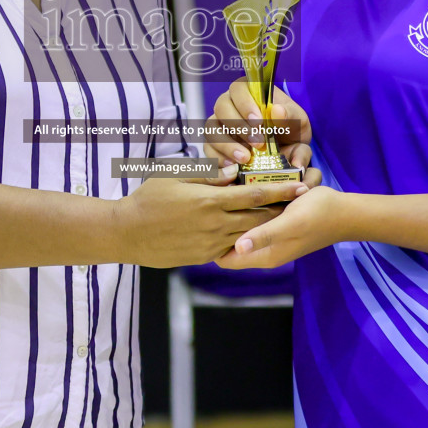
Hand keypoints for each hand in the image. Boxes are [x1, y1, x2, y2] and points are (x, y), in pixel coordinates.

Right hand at [112, 168, 307, 267]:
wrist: (126, 234)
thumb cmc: (147, 199)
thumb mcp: (174, 176)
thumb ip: (206, 174)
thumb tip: (233, 170)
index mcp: (210, 200)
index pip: (254, 194)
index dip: (280, 190)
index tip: (300, 186)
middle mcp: (215, 224)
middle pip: (260, 218)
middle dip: (281, 210)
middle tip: (299, 203)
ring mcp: (211, 244)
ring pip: (250, 235)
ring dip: (267, 226)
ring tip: (282, 217)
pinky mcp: (204, 257)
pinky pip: (232, 248)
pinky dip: (246, 240)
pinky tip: (253, 233)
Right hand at [204, 78, 312, 172]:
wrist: (288, 153)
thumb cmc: (291, 130)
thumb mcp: (298, 121)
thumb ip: (291, 115)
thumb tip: (277, 111)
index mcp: (249, 92)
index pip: (238, 88)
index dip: (245, 103)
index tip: (258, 121)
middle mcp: (230, 105)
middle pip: (221, 108)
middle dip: (238, 126)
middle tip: (257, 143)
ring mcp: (220, 125)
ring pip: (212, 129)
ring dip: (227, 144)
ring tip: (245, 158)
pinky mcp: (215, 146)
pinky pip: (209, 150)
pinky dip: (219, 158)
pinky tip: (234, 167)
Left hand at [214, 183, 342, 269]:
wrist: (345, 211)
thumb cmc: (318, 215)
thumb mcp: (290, 223)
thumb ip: (264, 236)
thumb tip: (237, 247)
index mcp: (265, 256)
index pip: (225, 259)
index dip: (211, 243)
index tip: (204, 220)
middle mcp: (264, 251)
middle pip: (229, 245)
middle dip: (220, 227)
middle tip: (211, 202)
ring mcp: (270, 240)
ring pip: (240, 231)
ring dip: (233, 216)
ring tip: (224, 195)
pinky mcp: (276, 227)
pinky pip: (252, 222)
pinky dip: (246, 211)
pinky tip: (243, 193)